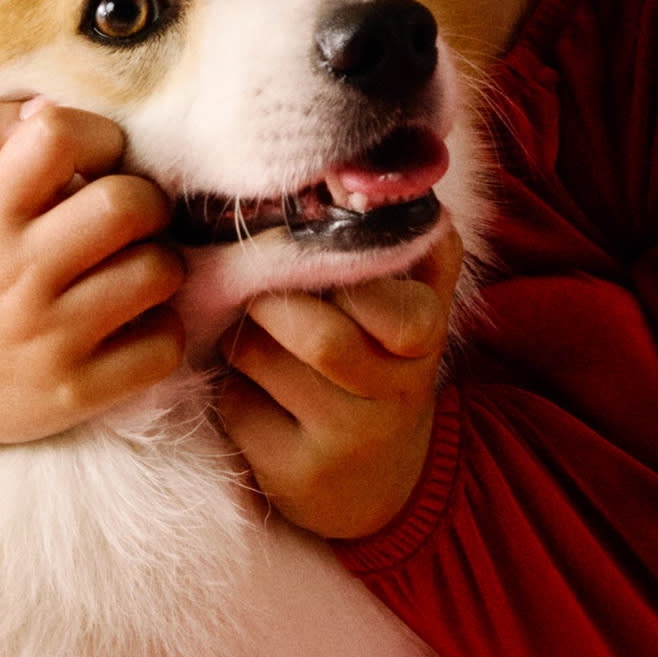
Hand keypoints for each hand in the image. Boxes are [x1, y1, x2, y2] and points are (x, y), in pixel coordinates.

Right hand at [0, 98, 184, 455]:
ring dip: (160, 265)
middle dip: (146, 202)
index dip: (100, 136)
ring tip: (135, 271)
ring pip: (157, 272)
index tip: (100, 161)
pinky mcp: (76, 391)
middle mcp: (17, 273)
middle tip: (133, 220)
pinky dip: (162, 332)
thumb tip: (51, 107)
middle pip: (128, 205)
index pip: (59, 137)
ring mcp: (49, 337)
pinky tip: (134, 326)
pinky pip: (162, 346)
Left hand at [215, 225, 463, 539]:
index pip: (374, 291)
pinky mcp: (298, 476)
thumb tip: (371, 176)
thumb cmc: (383, 363)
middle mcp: (398, 391)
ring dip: (246, 342)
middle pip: (315, 332)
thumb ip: (407, 240)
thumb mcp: (415, 302)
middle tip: (265, 300)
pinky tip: (258, 398)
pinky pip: (238, 407)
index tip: (315, 261)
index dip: (334, 269)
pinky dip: (233, 391)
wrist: (383, 480)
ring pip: (262, 359)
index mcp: (424, 333)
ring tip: (264, 347)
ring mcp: (349, 440)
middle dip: (272, 305)